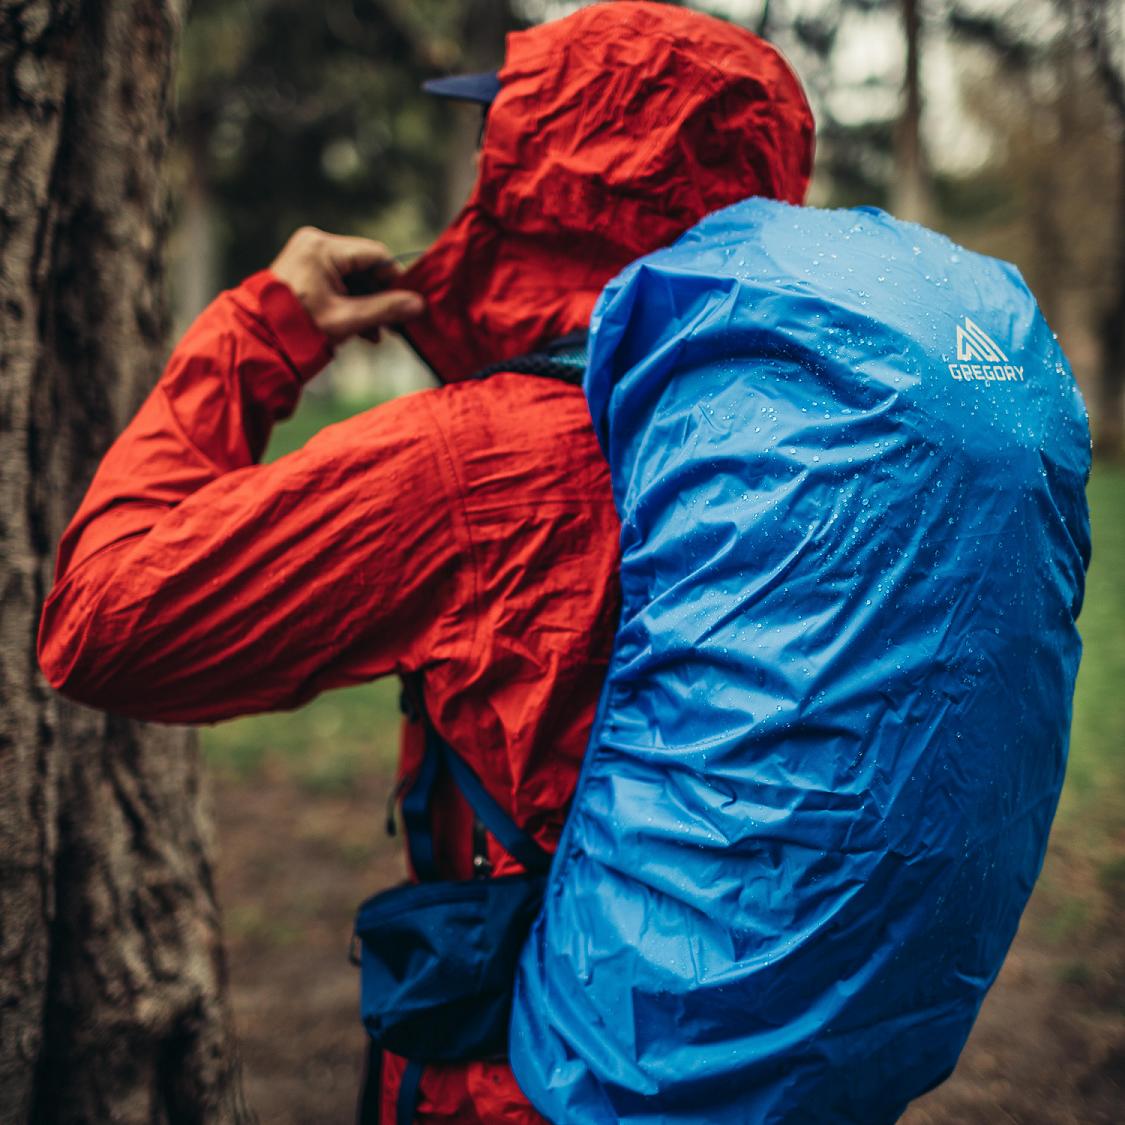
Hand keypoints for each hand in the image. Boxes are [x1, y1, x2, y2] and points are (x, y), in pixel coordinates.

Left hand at [270, 227, 424, 343]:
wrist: (259, 342)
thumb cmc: (300, 329)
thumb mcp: (347, 319)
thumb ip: (386, 310)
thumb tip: (418, 305)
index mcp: (323, 248)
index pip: (376, 255)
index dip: (395, 281)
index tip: (407, 305)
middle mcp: (315, 243)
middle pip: (365, 266)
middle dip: (380, 296)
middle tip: (394, 324)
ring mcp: (308, 255)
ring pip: (353, 277)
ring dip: (367, 304)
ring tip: (377, 333)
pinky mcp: (306, 269)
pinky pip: (339, 282)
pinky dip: (351, 303)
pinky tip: (362, 330)